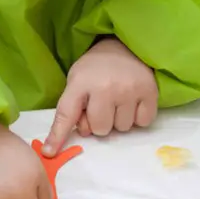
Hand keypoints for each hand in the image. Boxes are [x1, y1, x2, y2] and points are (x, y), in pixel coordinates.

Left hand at [43, 37, 157, 155]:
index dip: (58, 135)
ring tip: (117, 100)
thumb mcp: (77, 81)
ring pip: (122, 128)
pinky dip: (137, 117)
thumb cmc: (95, 68)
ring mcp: (129, 90)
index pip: (66, 113)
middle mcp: (105, 87)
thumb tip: (83, 133)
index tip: (50, 152)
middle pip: (100, 129)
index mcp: (80, 83)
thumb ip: (75, 107)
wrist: (123, 46)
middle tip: (102, 104)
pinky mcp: (150, 92)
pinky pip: (142, 123)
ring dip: (119, 120)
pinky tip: (132, 102)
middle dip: (99, 122)